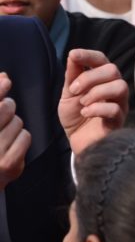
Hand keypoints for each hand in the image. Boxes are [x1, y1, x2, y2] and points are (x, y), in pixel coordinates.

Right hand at [0, 73, 30, 189]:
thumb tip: (3, 77)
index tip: (5, 81)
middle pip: (6, 108)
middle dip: (7, 108)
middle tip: (1, 118)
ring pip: (17, 122)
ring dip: (13, 126)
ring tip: (2, 137)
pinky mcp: (8, 165)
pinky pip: (25, 137)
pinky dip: (21, 139)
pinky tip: (10, 146)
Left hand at [58, 49, 128, 154]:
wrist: (78, 142)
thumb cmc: (76, 117)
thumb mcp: (69, 94)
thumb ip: (72, 75)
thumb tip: (73, 54)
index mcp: (103, 79)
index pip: (102, 60)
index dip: (89, 55)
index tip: (73, 55)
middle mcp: (115, 89)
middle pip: (113, 70)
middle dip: (90, 77)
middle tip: (74, 90)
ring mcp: (120, 105)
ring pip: (120, 87)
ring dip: (96, 92)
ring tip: (83, 103)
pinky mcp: (119, 121)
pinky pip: (115, 109)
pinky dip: (97, 109)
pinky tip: (86, 113)